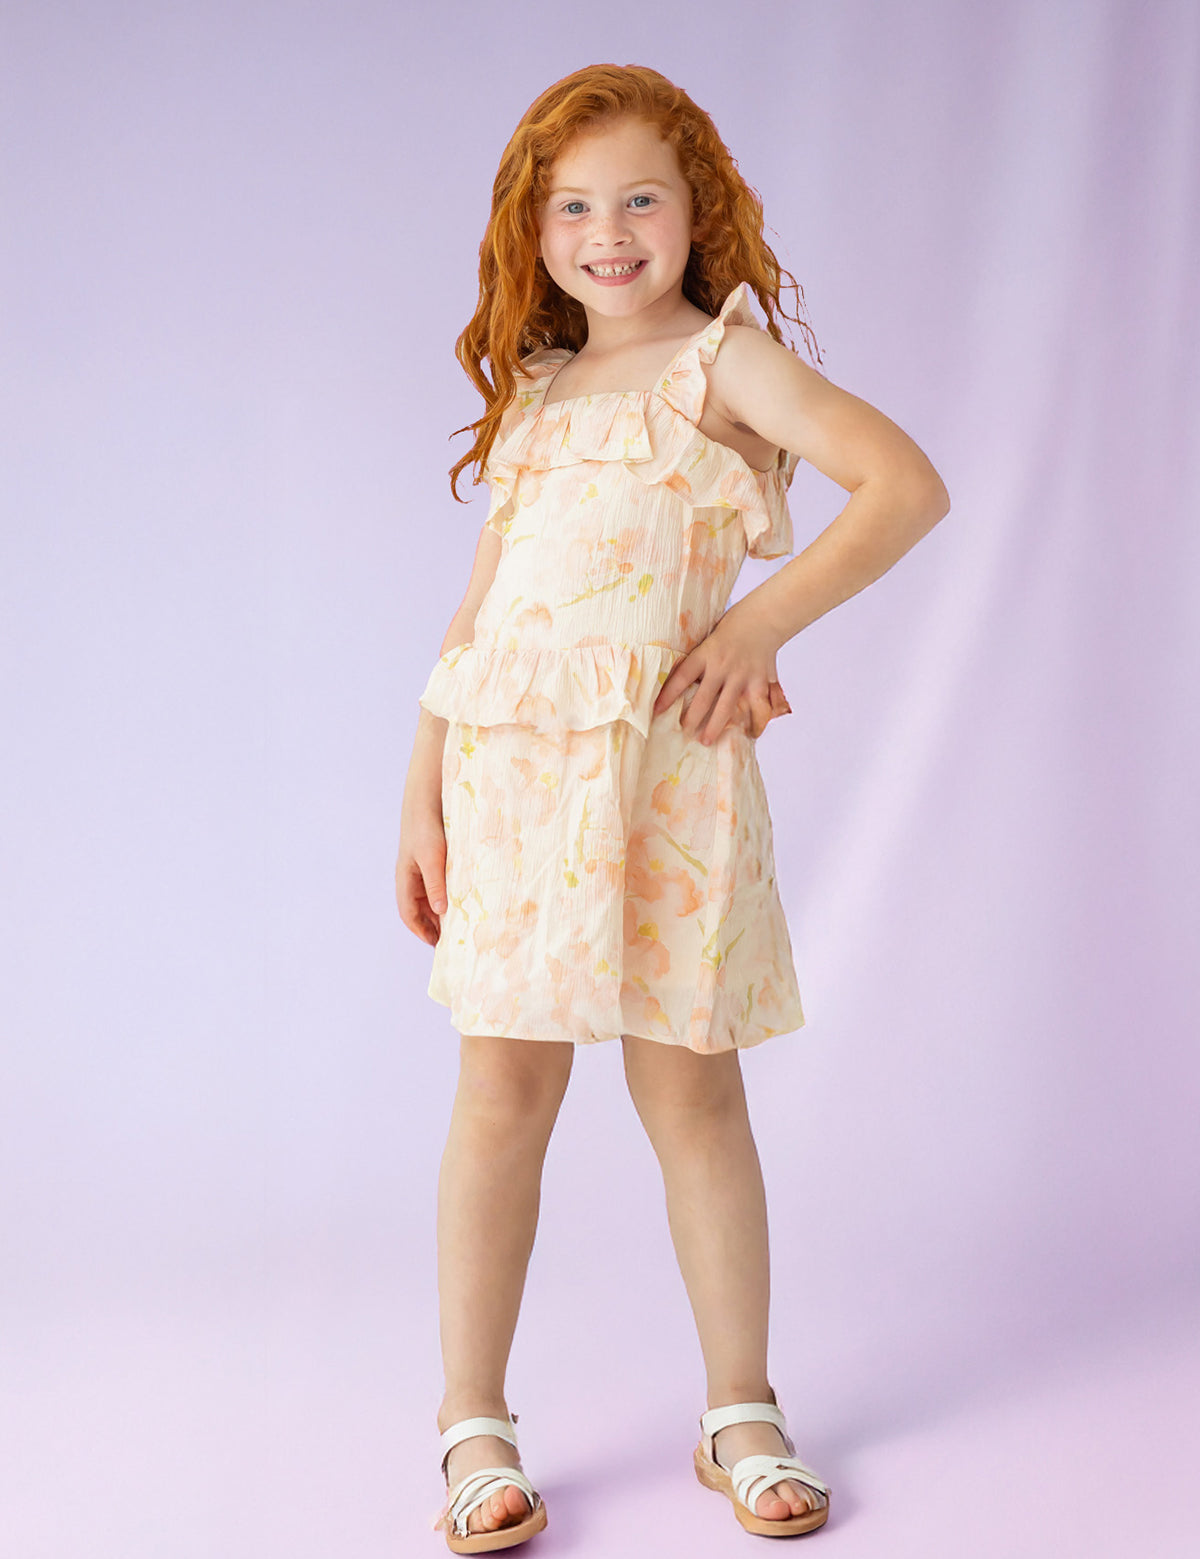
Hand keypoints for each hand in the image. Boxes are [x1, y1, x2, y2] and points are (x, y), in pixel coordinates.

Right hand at [396, 810, 447, 945]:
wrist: (428, 801)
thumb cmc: (427, 829)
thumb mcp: (432, 859)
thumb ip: (436, 885)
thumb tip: (441, 912)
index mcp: (406, 879)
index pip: (408, 914)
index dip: (420, 931)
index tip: (436, 944)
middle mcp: (412, 878)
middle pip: (420, 910)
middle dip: (433, 926)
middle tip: (452, 941)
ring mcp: (423, 870)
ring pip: (431, 899)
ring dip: (442, 913)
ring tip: (459, 926)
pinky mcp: (435, 861)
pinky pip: (441, 885)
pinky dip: (449, 897)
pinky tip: (463, 901)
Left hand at [652, 607, 791, 743]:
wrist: (764, 618)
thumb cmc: (733, 626)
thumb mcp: (709, 638)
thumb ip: (700, 658)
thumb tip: (683, 682)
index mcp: (706, 653)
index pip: (682, 677)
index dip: (668, 695)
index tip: (656, 711)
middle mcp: (722, 666)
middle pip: (704, 699)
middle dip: (691, 719)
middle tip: (683, 733)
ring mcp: (742, 676)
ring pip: (726, 707)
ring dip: (715, 726)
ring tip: (706, 740)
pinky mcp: (760, 682)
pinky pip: (757, 707)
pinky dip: (755, 723)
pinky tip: (749, 735)